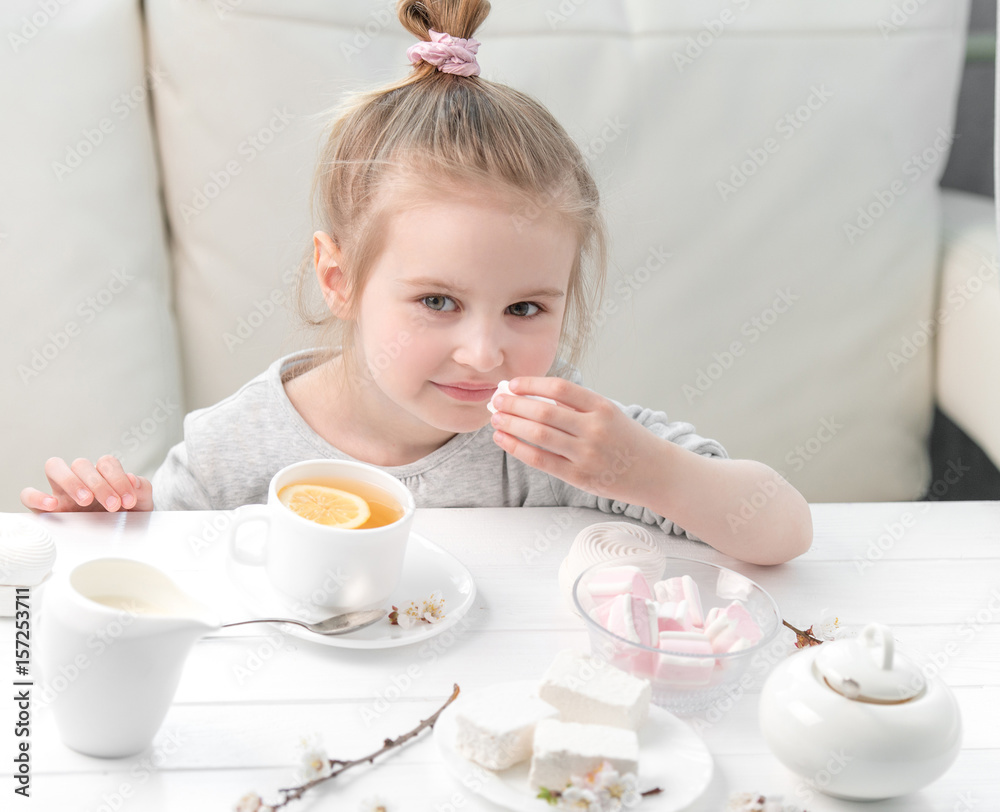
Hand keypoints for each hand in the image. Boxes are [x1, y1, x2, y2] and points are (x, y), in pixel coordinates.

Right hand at [20, 456, 152, 512]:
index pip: (106, 462)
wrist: (117, 540)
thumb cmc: (127, 518)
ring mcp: (61, 492)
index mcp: (103, 475)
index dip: (118, 478)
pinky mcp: (45, 509)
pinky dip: (37, 496)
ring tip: (86, 501)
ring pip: (54, 467)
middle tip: (112, 505)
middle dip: (98, 483)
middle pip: (80, 463)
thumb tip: (132, 478)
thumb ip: (143, 489)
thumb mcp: (142, 505)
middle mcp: (81, 480)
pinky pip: (28, 495)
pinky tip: (54, 506)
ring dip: (71, 481)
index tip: (129, 500)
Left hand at [489, 377, 658, 503]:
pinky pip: (541, 460)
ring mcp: (586, 454)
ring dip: (511, 424)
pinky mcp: (579, 477)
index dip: (532, 384)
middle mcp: (594, 429)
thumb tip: (530, 396)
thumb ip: (575, 406)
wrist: (655, 472)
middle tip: (496, 399)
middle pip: (544, 412)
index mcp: (602, 407)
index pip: (560, 389)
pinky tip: (504, 439)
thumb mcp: (608, 412)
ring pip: (538, 436)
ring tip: (496, 418)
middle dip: (514, 404)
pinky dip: (517, 448)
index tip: (513, 383)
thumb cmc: (627, 439)